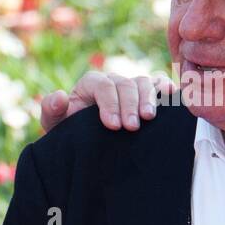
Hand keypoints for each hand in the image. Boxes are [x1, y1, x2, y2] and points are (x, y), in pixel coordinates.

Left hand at [40, 70, 173, 133]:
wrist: (85, 143)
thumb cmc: (69, 132)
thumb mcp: (55, 124)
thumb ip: (51, 110)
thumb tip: (60, 96)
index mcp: (91, 84)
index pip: (103, 86)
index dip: (110, 103)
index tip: (113, 125)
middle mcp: (113, 81)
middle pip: (126, 84)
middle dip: (130, 105)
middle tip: (132, 127)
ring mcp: (131, 86)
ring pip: (144, 83)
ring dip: (149, 99)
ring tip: (149, 118)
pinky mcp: (146, 94)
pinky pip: (159, 84)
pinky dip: (166, 88)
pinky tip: (172, 96)